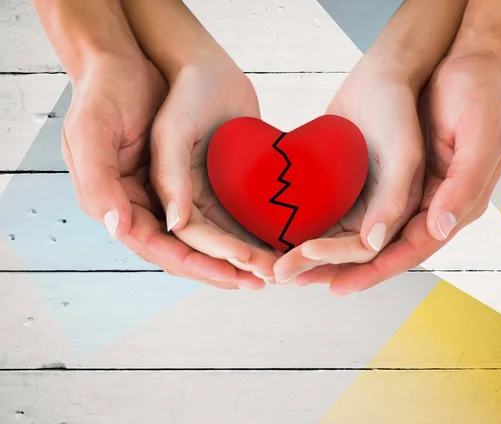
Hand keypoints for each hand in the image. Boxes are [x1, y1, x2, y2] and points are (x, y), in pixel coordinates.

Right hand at [62, 55, 253, 288]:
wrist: (129, 59)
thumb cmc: (105, 91)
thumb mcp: (93, 130)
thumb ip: (101, 181)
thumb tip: (120, 228)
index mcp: (117, 203)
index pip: (159, 248)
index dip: (196, 265)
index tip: (232, 276)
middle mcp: (144, 205)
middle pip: (187, 250)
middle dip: (223, 268)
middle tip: (262, 281)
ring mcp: (169, 194)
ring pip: (205, 236)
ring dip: (235, 254)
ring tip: (270, 267)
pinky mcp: (190, 178)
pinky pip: (215, 211)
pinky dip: (238, 226)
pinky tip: (264, 235)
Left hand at [298, 54, 500, 294]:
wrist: (459, 59)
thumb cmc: (477, 95)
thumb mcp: (479, 136)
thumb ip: (461, 186)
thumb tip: (436, 230)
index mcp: (451, 206)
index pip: (408, 250)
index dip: (373, 271)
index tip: (337, 285)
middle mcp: (423, 205)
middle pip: (377, 249)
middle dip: (338, 267)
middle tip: (296, 279)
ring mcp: (400, 190)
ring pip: (360, 230)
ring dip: (327, 248)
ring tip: (289, 262)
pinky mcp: (382, 173)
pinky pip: (353, 203)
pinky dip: (328, 217)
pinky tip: (299, 224)